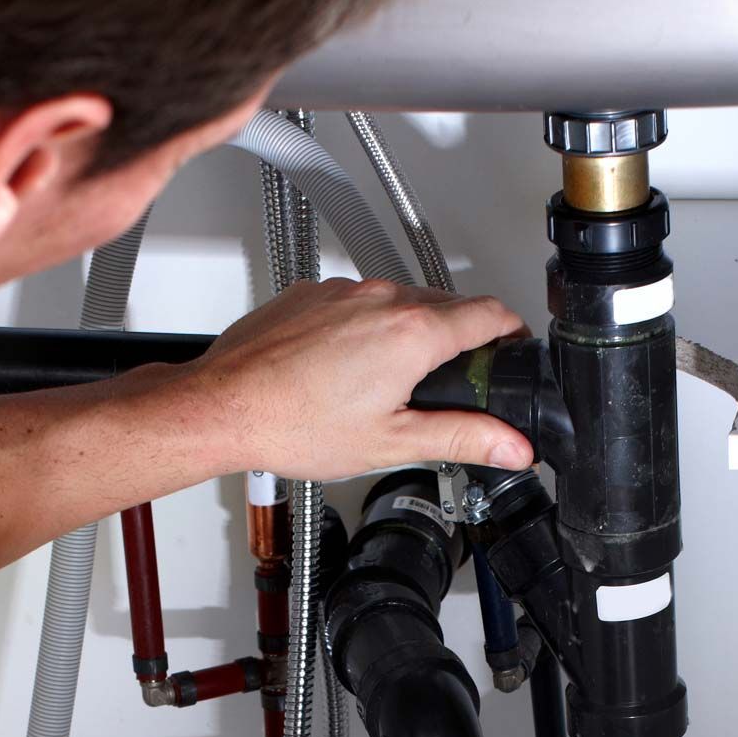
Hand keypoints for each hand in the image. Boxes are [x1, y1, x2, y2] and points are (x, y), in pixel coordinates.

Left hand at [188, 277, 533, 479]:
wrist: (224, 406)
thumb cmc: (293, 424)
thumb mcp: (392, 443)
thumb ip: (461, 437)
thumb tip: (511, 445)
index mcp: (412, 332)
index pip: (489, 313)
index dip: (511, 332)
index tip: (513, 347)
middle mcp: (380, 298)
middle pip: (445, 306)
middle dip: (458, 339)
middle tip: (451, 382)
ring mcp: (343, 291)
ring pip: (398, 302)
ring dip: (407, 333)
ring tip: (389, 383)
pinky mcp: (312, 293)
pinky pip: (356, 303)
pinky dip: (363, 328)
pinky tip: (344, 369)